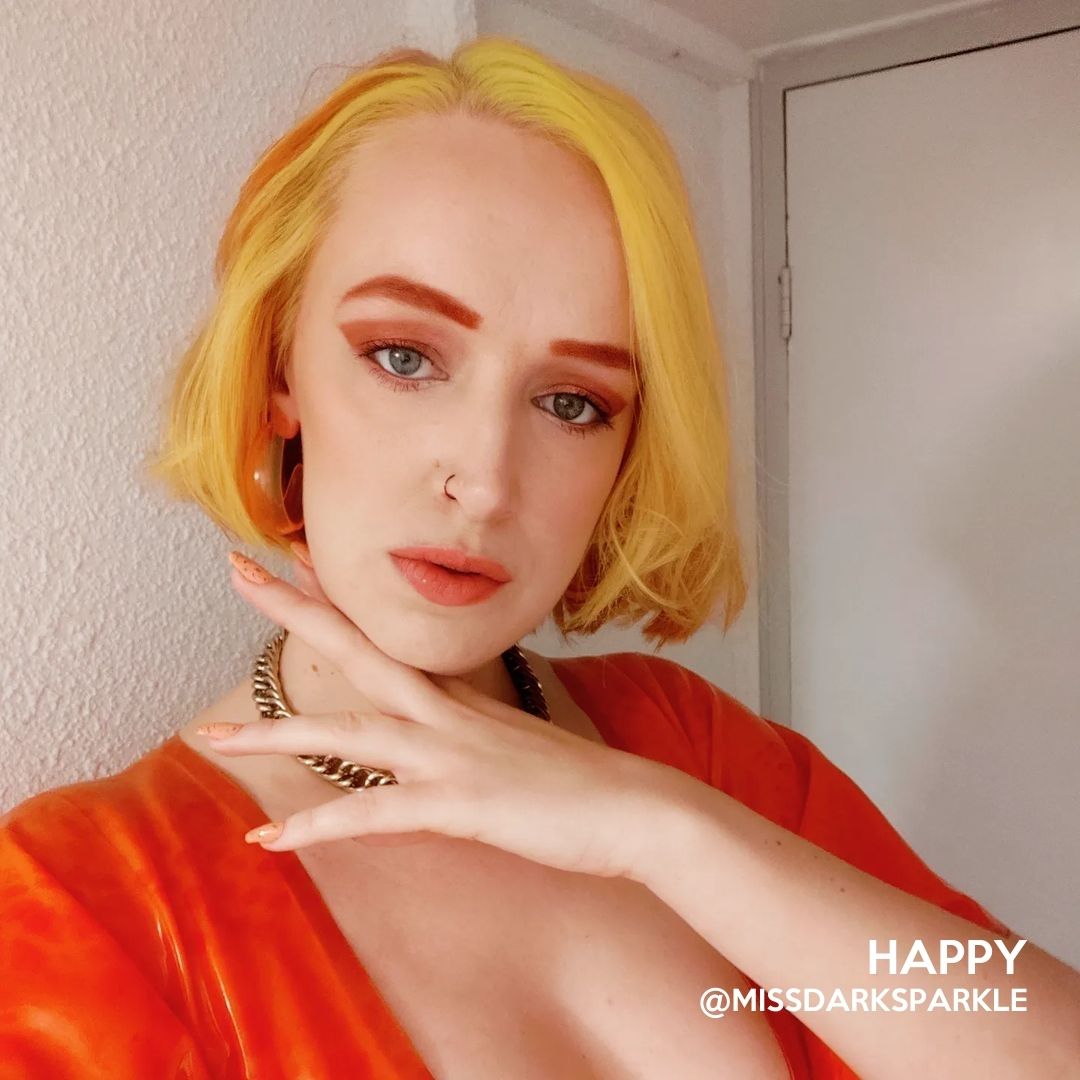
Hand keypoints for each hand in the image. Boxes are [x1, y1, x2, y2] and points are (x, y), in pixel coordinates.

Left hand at [203, 547, 680, 880]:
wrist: (638, 810)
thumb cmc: (582, 784)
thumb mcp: (518, 744)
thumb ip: (475, 732)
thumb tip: (450, 728)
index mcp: (459, 701)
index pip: (384, 638)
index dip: (335, 600)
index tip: (290, 563)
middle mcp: (446, 716)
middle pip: (356, 653)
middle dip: (293, 610)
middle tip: (238, 569)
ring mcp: (450, 756)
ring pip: (346, 732)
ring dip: (274, 733)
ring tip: (209, 737)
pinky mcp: (459, 805)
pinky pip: (372, 815)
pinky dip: (316, 826)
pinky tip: (267, 839)